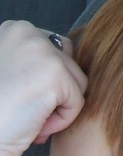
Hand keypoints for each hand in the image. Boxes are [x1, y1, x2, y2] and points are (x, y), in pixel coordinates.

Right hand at [0, 21, 86, 155]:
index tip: (17, 97)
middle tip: (24, 110)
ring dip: (58, 107)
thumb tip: (70, 60)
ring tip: (27, 118)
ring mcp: (42, 51)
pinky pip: (78, 102)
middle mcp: (28, 32)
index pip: (58, 50)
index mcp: (15, 29)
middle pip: (71, 64)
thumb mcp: (11, 72)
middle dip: (55, 92)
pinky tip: (33, 126)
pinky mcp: (55, 75)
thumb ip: (35, 61)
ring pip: (78, 83)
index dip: (45, 82)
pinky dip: (61, 121)